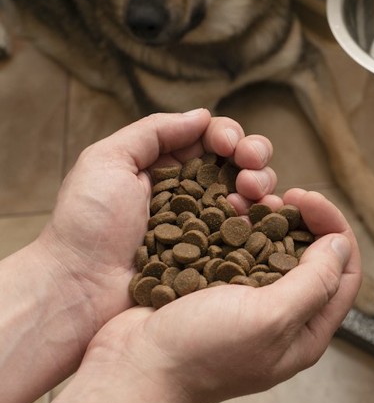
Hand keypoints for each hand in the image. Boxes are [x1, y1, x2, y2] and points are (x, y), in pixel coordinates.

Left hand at [39, 108, 276, 328]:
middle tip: (249, 164)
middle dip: (253, 154)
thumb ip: (154, 131)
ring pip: (251, 194)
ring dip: (261, 183)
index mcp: (166, 168)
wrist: (80, 288)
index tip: (227, 145)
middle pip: (239, 163)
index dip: (227, 135)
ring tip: (249, 192)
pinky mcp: (217, 257)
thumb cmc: (87, 223)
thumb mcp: (108, 160)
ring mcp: (207, 226)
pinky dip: (263, 218)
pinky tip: (258, 214)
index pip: (210, 139)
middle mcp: (191, 194)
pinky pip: (251, 232)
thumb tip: (203, 115)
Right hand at [42, 189, 361, 402]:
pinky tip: (226, 209)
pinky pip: (238, 250)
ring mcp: (248, 303)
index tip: (309, 199)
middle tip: (280, 195)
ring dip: (268, 218)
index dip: (334, 229)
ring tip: (251, 197)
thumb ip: (315, 282)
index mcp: (306, 332)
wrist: (131, 366)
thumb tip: (341, 245)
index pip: (344, 273)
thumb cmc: (200, 352)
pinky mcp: (218, 289)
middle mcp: (282, 317)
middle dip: (302, 220)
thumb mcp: (270, 318)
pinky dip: (237, 226)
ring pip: (273, 248)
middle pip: (312, 257)